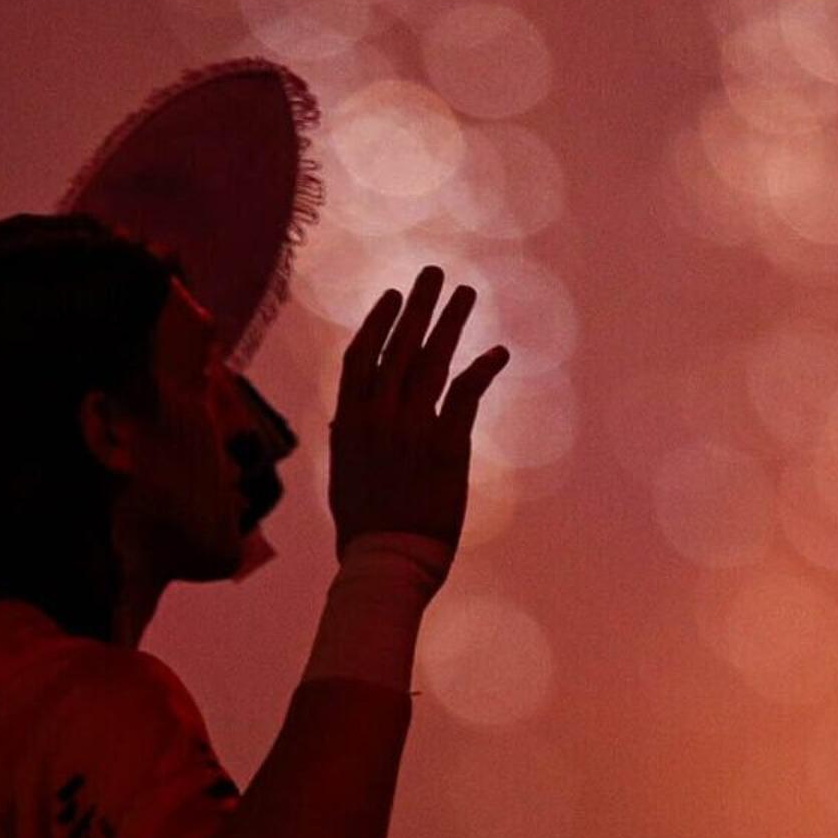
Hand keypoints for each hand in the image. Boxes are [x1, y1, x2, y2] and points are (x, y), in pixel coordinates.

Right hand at [325, 266, 509, 559]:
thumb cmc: (364, 531)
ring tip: (465, 294)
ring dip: (450, 322)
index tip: (394, 297)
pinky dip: (482, 368)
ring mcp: (412, 428)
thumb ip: (344, 442)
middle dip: (417, 306)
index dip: (379, 322)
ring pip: (432, 360)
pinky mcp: (446, 445)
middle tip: (433, 274)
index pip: (361, 356)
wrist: (387, 562)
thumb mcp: (342, 478)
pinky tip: (497, 351)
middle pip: (399, 346)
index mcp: (349, 422)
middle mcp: (378, 417)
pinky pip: (466, 393)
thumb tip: (339, 421)